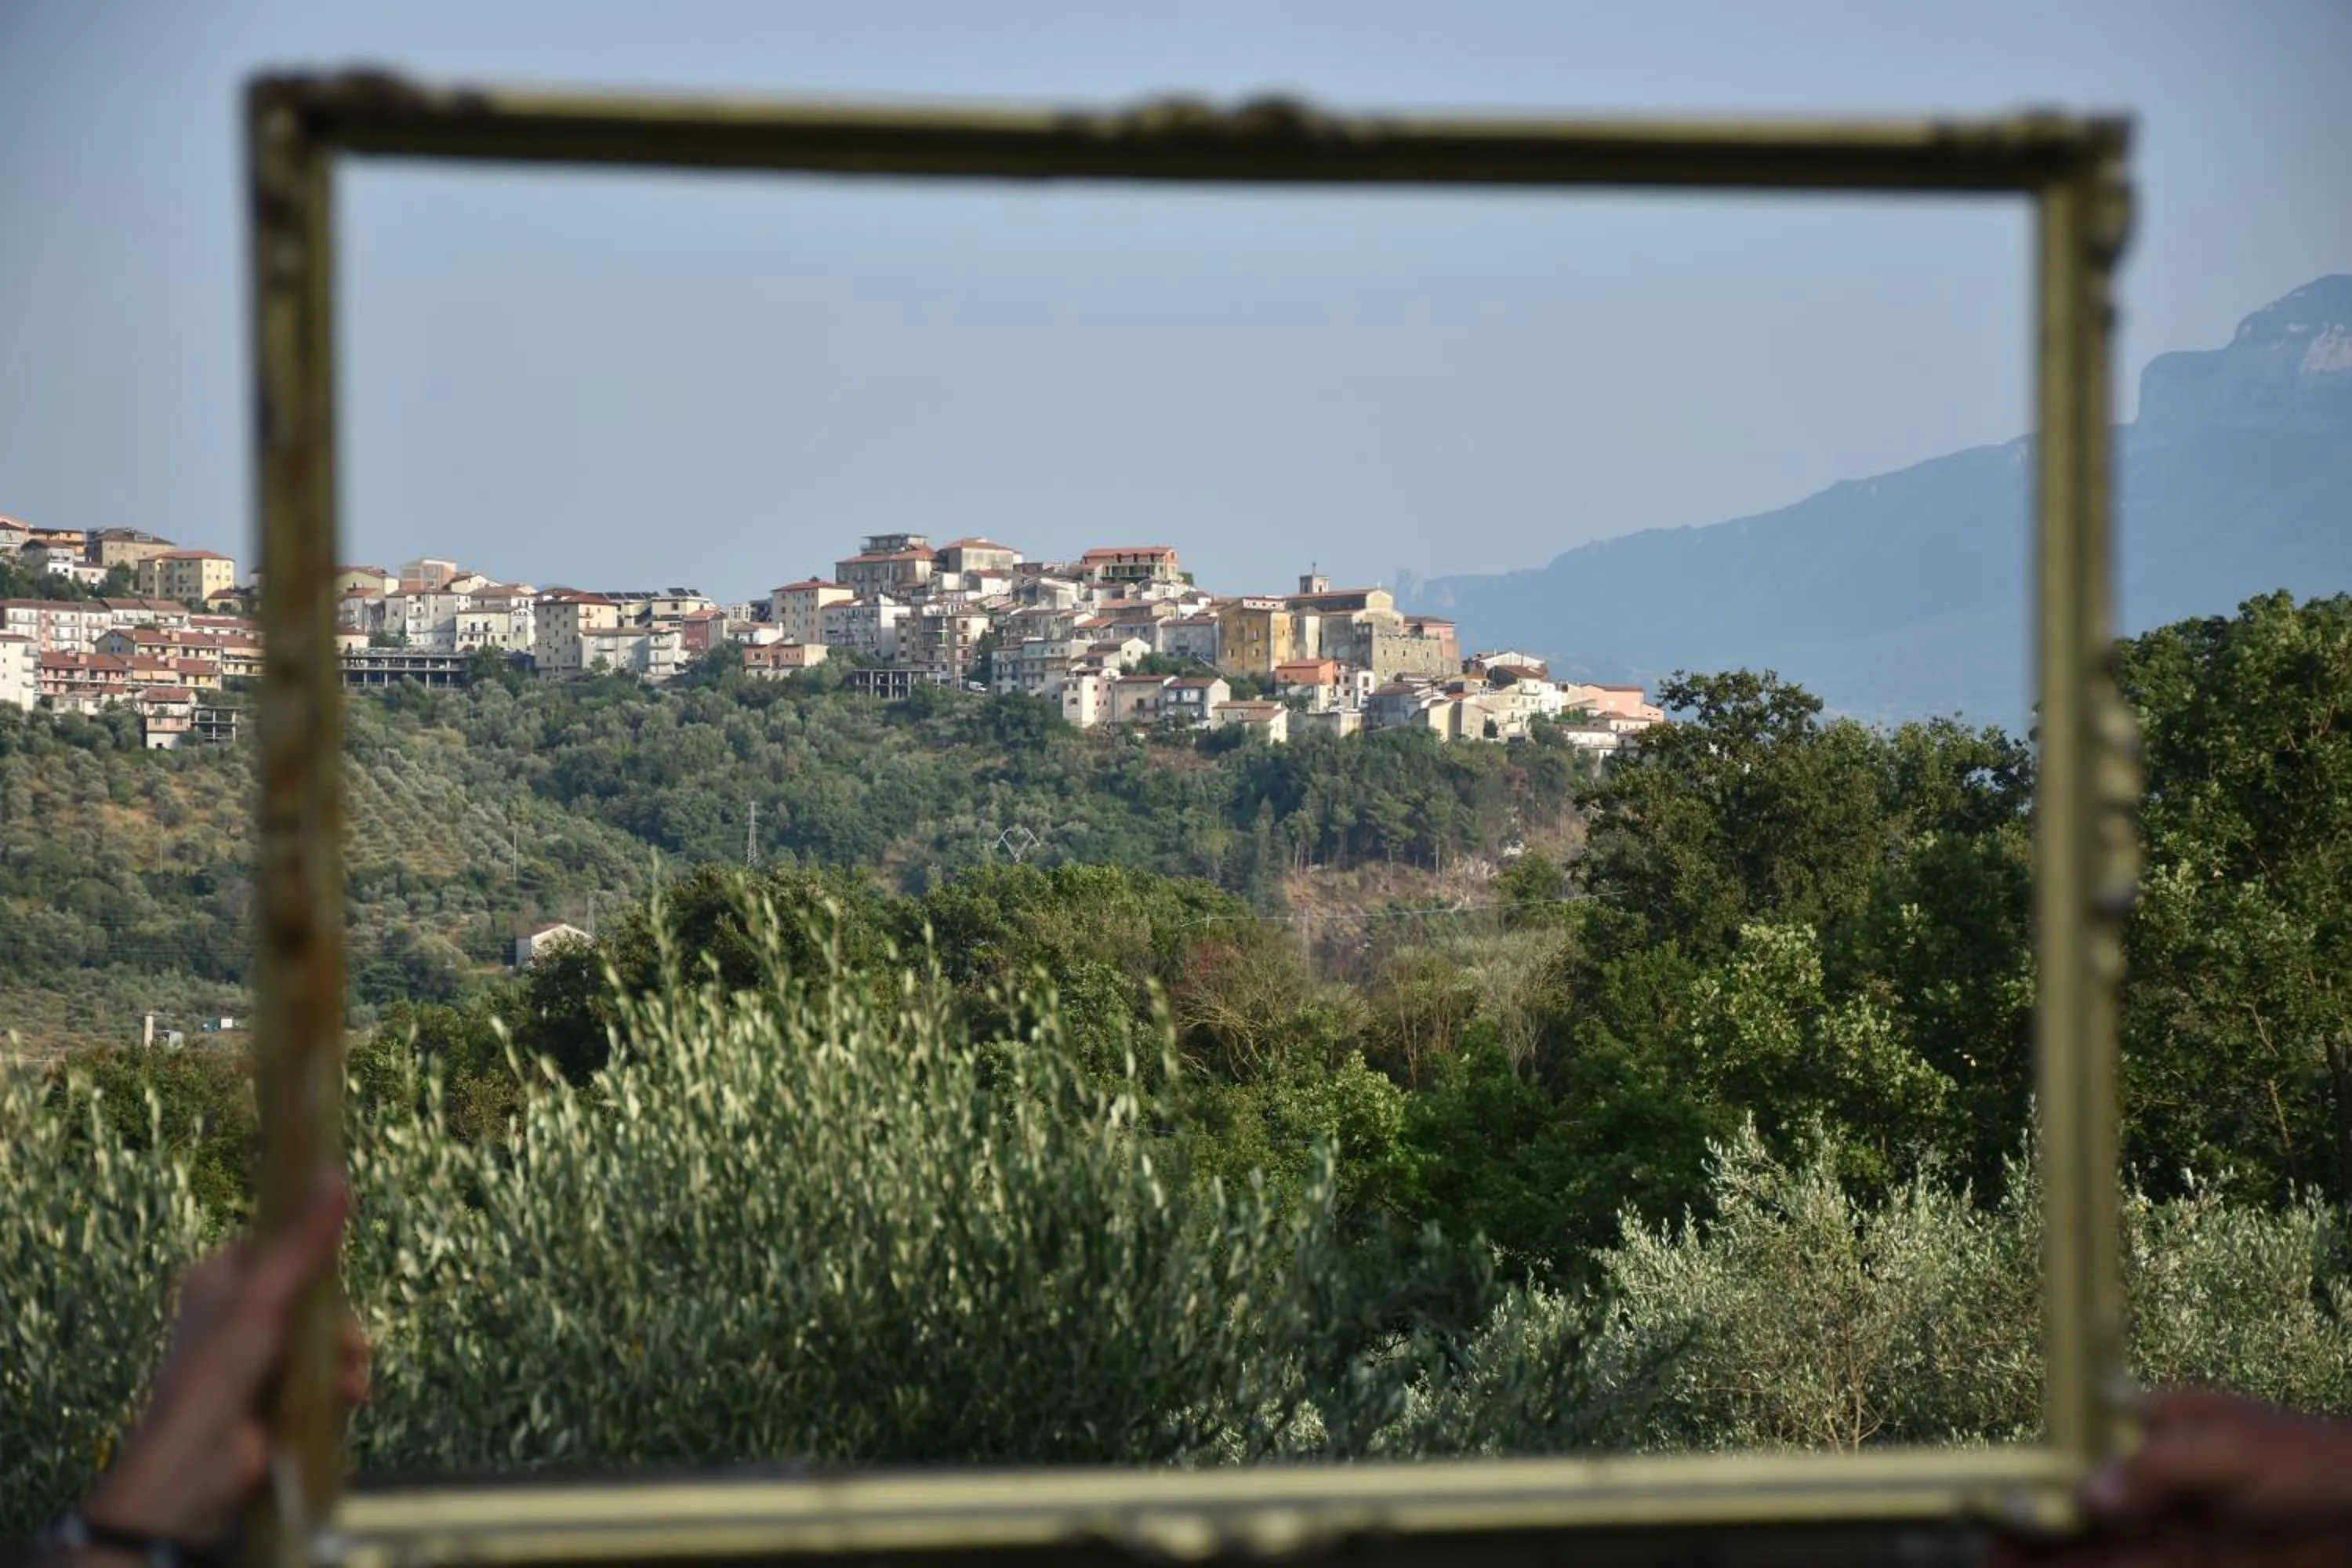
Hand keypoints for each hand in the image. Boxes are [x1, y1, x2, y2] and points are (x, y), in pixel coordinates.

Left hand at [79, 1173, 367, 1552]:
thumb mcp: (264, 1295)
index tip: (338, 1260)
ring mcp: (258, 1359)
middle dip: (338, 1319)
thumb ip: (304, 1240)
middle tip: (349, 1339)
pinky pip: (324, 1376)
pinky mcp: (277, 1397)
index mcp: (218, 1281)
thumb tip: (336, 1171)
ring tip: (350, 1377)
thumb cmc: (219, 1368)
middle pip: (310, 1294)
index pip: (275, 1246)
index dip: (309, 1251)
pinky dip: (340, 1385)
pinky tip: (347, 1398)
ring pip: (323, 1337)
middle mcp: (236, 1315)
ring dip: (346, 1356)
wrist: (199, 1463)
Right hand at [2000, 1389, 2351, 1566]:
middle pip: (2081, 1501)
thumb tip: (2088, 1493)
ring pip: (2096, 1544)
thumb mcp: (2232, 1448)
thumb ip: (2156, 1469)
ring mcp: (2176, 1529)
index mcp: (2159, 1429)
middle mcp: (2158, 1480)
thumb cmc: (2313, 1461)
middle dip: (2031, 1520)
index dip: (2039, 1469)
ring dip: (2048, 1554)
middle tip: (1982, 1541)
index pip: (2083, 1445)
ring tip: (1995, 1562)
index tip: (1997, 1488)